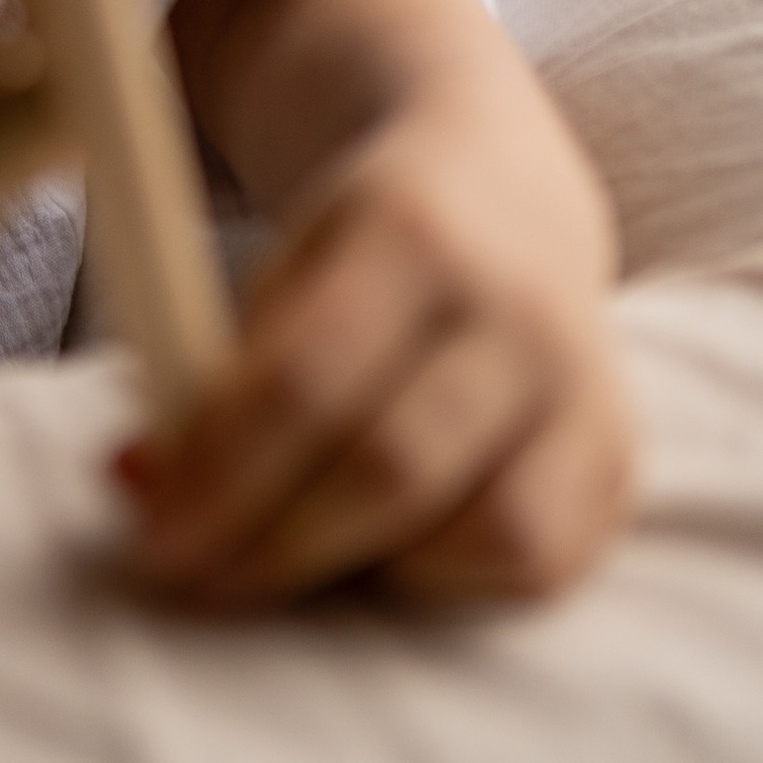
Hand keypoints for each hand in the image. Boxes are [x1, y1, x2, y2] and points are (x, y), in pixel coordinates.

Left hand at [119, 42, 632, 608]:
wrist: (500, 184)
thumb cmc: (357, 241)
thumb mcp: (281, 262)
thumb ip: (220, 369)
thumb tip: (142, 487)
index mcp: (413, 231)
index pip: (306, 380)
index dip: (221, 472)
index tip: (152, 536)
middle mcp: (519, 306)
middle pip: (391, 467)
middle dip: (275, 542)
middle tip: (193, 572)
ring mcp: (586, 384)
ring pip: (488, 532)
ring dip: (377, 568)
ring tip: (306, 544)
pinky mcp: (620, 453)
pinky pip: (544, 562)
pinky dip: (458, 578)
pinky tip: (395, 549)